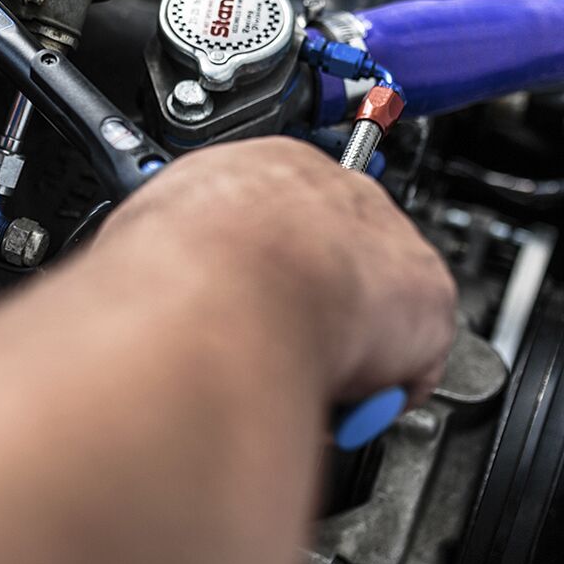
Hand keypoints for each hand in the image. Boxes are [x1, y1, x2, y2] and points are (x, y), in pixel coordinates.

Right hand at [99, 136, 456, 404]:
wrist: (223, 291)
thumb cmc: (174, 266)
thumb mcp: (148, 236)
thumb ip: (173, 251)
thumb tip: (138, 278)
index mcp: (265, 165)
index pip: (288, 211)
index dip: (277, 263)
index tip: (263, 299)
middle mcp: (334, 189)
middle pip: (344, 253)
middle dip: (320, 307)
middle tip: (280, 350)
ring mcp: (386, 240)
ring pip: (383, 304)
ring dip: (352, 348)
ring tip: (301, 379)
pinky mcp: (425, 296)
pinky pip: (415, 359)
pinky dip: (383, 389)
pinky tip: (338, 397)